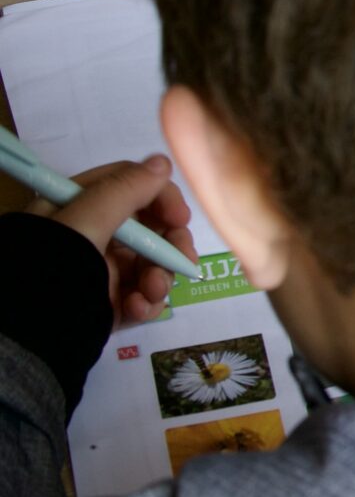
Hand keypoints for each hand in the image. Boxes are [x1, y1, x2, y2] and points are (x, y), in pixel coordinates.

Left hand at [28, 156, 196, 325]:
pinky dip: (148, 303)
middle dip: (170, 244)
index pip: (130, 186)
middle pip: (150, 228)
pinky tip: (139, 309)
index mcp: (79, 209)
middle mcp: (93, 237)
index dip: (161, 197)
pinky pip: (143, 297)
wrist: (31, 333)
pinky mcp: (109, 305)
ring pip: (153, 265)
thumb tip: (162, 163)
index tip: (179, 217)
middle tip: (182, 259)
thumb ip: (125, 190)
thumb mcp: (86, 220)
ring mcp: (101, 272)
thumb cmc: (54, 266)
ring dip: (161, 277)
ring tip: (152, 293)